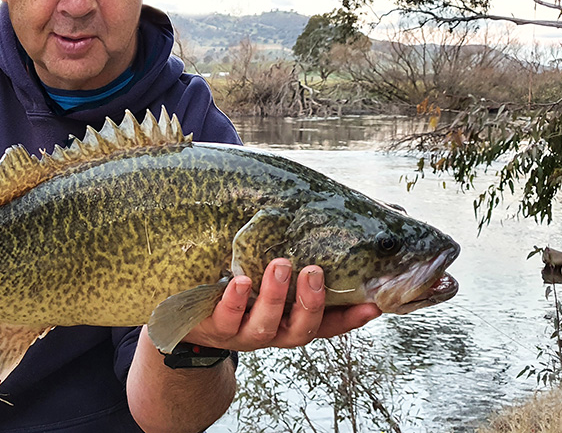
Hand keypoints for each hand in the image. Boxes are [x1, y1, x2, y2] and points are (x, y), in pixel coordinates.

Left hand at [182, 259, 380, 351]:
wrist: (188, 316)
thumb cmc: (238, 288)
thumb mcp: (268, 275)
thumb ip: (297, 258)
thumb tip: (331, 229)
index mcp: (290, 321)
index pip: (328, 325)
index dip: (351, 319)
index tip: (373, 304)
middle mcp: (272, 331)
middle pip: (301, 329)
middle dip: (311, 302)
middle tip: (312, 272)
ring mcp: (243, 333)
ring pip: (265, 325)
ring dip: (274, 296)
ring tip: (279, 265)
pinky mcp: (214, 328)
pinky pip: (226, 318)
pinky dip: (234, 300)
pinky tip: (240, 281)